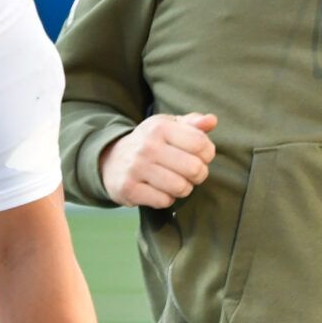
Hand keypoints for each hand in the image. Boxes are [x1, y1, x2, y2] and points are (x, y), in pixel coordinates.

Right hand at [99, 112, 217, 208]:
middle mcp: (147, 146)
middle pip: (195, 169)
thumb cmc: (149, 143)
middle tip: (189, 173)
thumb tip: (212, 121)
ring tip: (175, 182)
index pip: (201, 144)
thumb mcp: (168, 126)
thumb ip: (193, 123)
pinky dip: (166, 199)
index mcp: (159, 127)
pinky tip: (159, 190)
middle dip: (198, 174)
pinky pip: (164, 201)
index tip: (199, 156)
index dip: (207, 153)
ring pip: (181, 187)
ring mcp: (136, 168)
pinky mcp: (128, 189)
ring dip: (183, 188)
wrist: (109, 159)